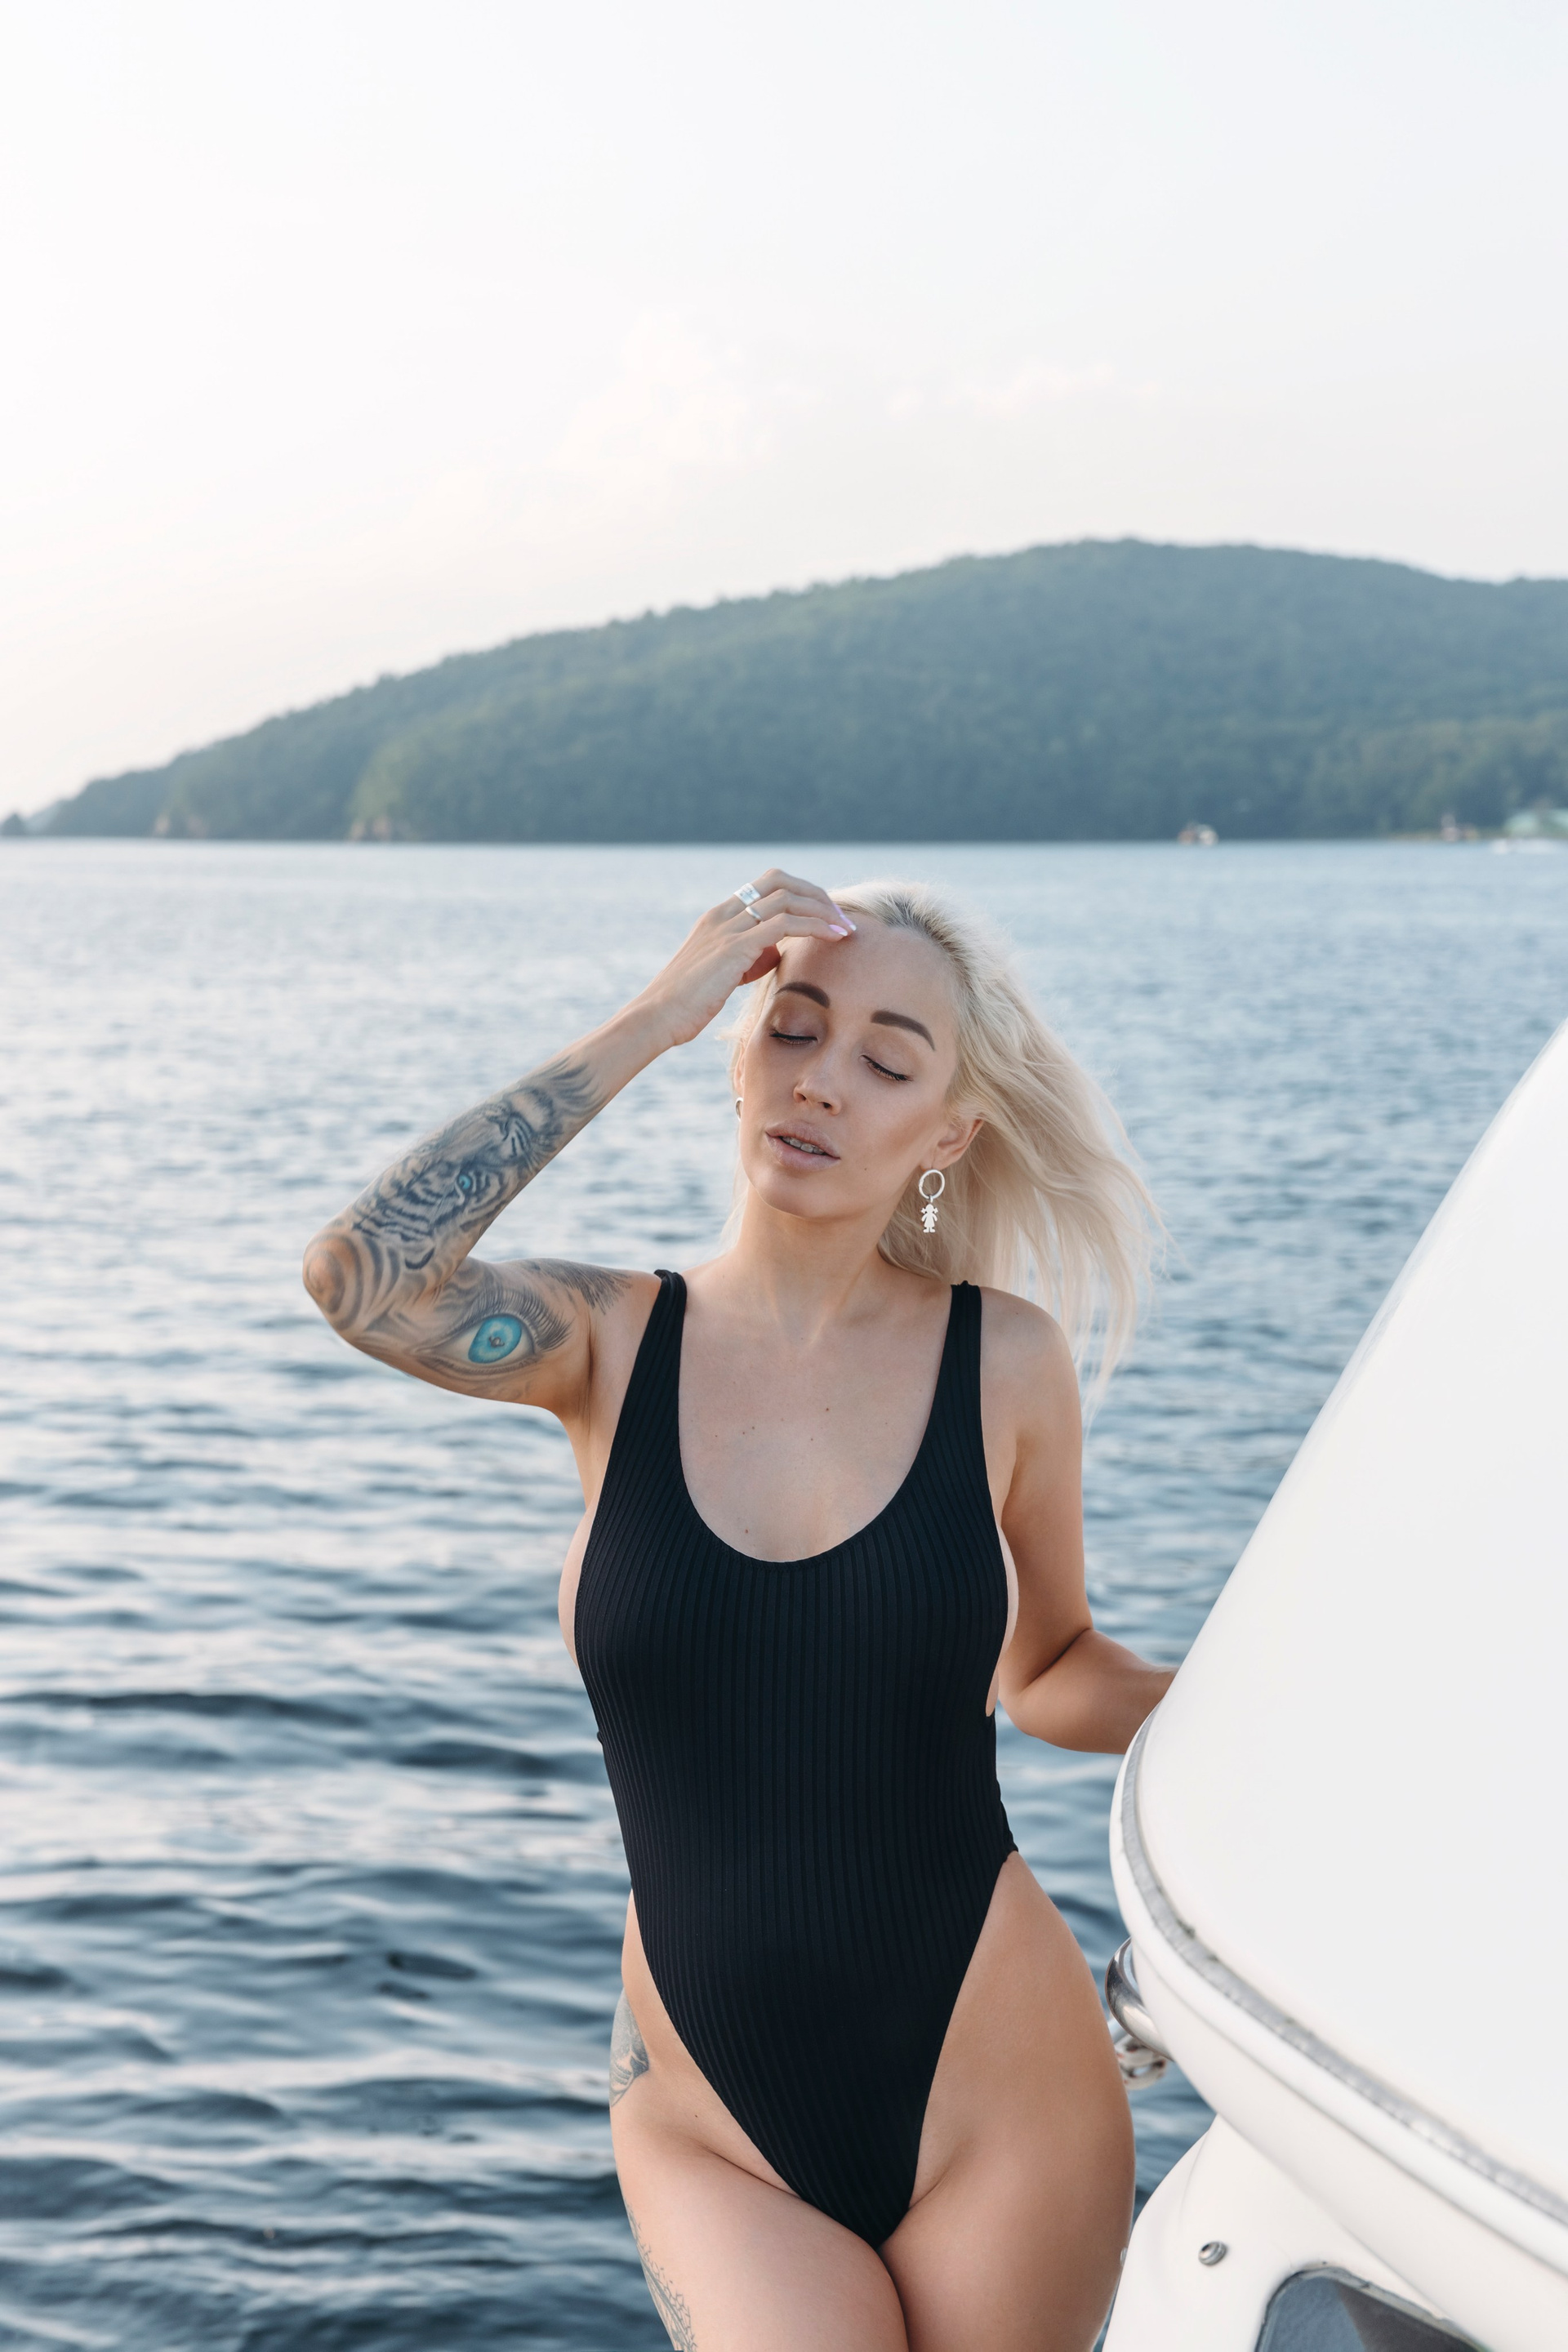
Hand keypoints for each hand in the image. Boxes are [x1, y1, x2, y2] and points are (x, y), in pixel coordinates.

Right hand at [636, 870, 856, 1047]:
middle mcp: (723, 914)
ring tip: (847, 928)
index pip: (766, 886)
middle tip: (842, 917)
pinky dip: (816, 926)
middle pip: (779, 880)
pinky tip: (835, 937)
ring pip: (787, 898)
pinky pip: (785, 924)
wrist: (656, 1017)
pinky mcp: (734, 947)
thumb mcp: (723, 975)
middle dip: (816, 894)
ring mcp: (728, 927)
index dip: (801, 894)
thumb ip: (751, 958)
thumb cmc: (686, 1005)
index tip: (825, 915)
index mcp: (718, 917)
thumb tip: (778, 952)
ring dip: (823, 910)